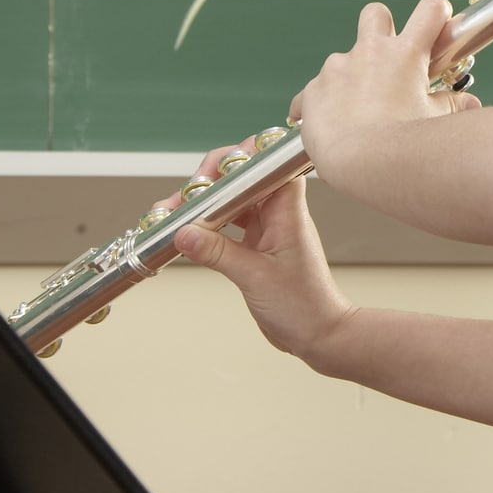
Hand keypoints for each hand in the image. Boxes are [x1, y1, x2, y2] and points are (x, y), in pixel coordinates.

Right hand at [157, 136, 353, 364]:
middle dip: (208, 183)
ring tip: (174, 212)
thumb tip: (183, 232)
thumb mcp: (254, 277)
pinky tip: (187, 232)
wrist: (318, 333)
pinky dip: (207, 227)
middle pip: (242, 179)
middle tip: (180, 198)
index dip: (238, 159)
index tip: (208, 172)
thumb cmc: (303, 304)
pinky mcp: (258, 243)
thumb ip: (217, 252)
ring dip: (204, 205)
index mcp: (288, 209)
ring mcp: (268, 226)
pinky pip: (228, 225)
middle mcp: (279, 212)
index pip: (267, 164)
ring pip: (231, 202)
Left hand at [289, 0, 480, 195]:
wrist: (361, 161)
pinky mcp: (314, 90)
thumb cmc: (404, 143)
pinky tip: (327, 122)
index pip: (430, 10)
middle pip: (376, 14)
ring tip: (357, 108)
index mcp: (406, 53)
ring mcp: (338, 69)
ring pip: (342, 57)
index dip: (436, 13)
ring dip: (350, 74)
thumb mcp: (437, 120)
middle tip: (389, 57)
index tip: (437, 27)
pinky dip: (322, 102)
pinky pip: (315, 90)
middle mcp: (370, 52)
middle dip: (382, 28)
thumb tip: (470, 105)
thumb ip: (451, 106)